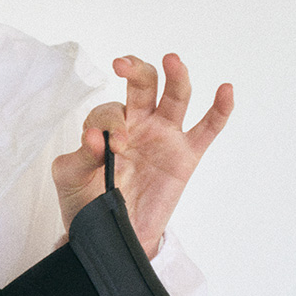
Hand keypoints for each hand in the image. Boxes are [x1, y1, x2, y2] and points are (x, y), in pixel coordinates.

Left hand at [51, 53, 233, 258]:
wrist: (110, 235)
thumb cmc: (86, 203)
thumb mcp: (69, 179)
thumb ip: (78, 157)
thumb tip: (95, 139)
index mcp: (108, 126)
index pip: (109, 110)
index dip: (108, 124)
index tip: (108, 148)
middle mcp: (138, 124)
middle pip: (143, 85)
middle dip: (135, 72)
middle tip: (122, 65)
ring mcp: (164, 137)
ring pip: (176, 97)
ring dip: (175, 76)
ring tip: (171, 60)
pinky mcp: (186, 156)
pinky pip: (208, 129)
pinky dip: (220, 109)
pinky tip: (225, 90)